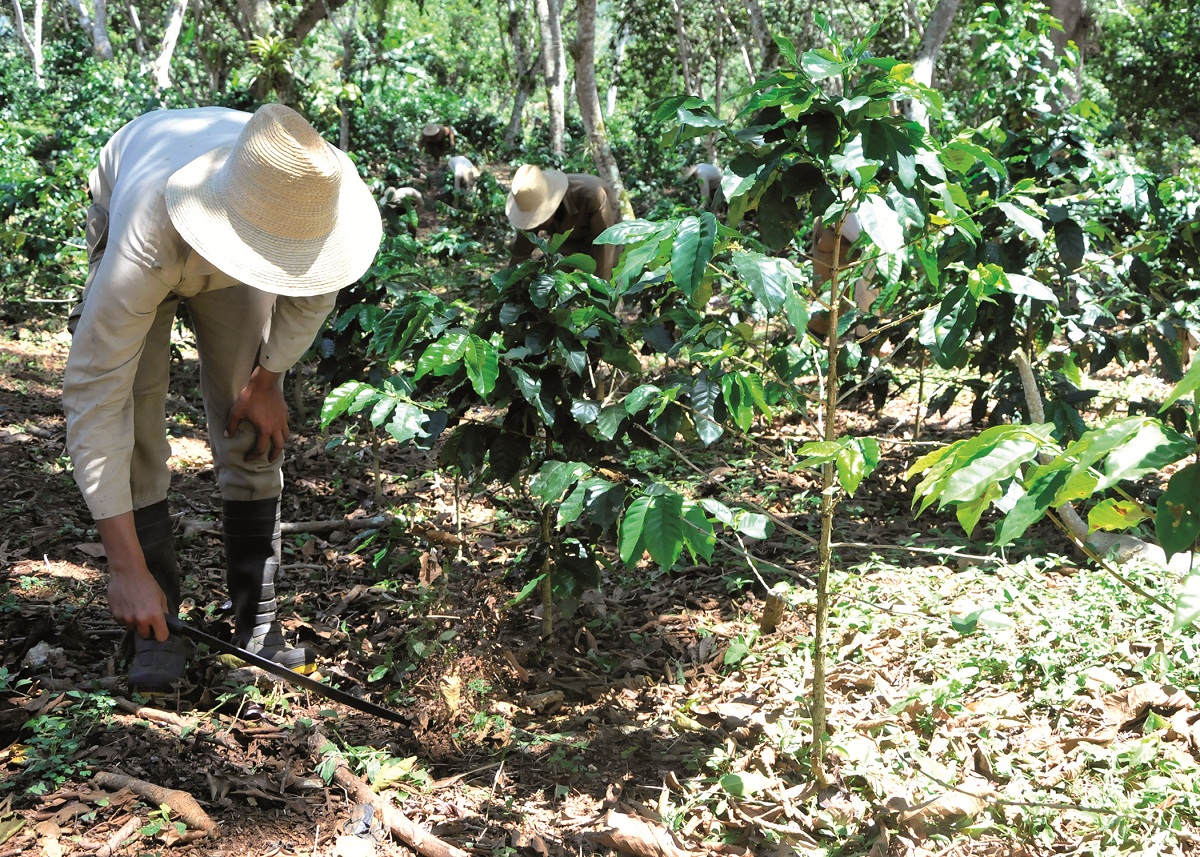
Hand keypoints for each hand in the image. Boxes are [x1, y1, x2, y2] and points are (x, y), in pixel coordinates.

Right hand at [96, 513, 168, 640]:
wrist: (128, 572)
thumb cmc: (147, 583)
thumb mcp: (161, 596)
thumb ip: (164, 612)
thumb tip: (167, 624)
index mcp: (155, 615)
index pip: (161, 637)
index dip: (162, 634)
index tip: (160, 631)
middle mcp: (140, 619)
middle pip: (145, 635)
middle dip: (147, 629)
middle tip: (147, 619)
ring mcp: (127, 619)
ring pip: (133, 629)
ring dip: (135, 623)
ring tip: (136, 608)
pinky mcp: (116, 616)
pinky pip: (122, 623)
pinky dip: (125, 618)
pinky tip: (127, 606)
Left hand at [226, 365, 288, 461]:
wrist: (264, 382)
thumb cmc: (250, 397)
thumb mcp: (237, 411)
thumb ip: (232, 425)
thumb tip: (227, 435)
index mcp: (265, 429)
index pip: (261, 448)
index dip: (254, 456)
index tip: (248, 459)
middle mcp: (276, 427)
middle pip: (279, 446)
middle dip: (275, 455)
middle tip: (270, 459)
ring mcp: (282, 419)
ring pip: (285, 435)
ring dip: (281, 443)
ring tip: (276, 445)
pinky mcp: (285, 412)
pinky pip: (286, 425)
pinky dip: (282, 430)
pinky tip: (278, 428)